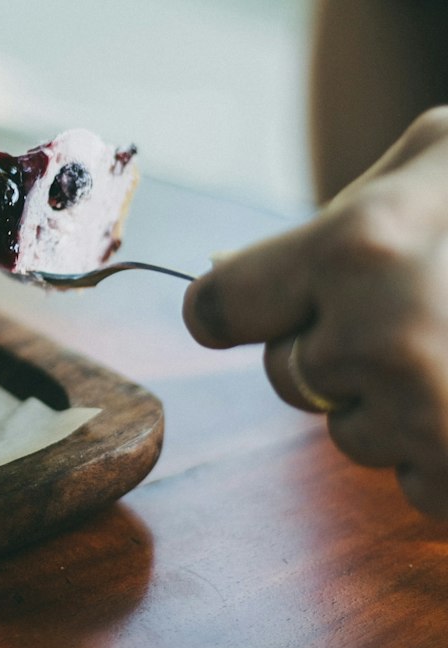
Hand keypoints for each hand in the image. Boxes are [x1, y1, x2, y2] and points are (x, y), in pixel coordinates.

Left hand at [182, 108, 447, 517]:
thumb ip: (347, 210)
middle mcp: (378, 340)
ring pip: (350, 436)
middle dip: (338, 351)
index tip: (261, 310)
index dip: (239, 310)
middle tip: (425, 314)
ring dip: (399, 406)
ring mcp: (426, 420)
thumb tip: (230, 278)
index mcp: (359, 247)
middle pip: (288, 375)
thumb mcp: (446, 161)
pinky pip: (416, 485)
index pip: (221, 307)